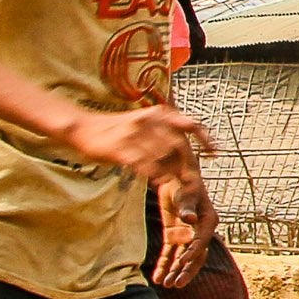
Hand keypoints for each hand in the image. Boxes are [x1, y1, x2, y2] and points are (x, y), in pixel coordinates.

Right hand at [70, 105, 211, 189]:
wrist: (84, 127)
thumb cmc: (117, 128)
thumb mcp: (144, 122)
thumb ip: (164, 133)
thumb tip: (185, 152)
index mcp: (158, 113)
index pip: (190, 124)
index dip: (205, 139)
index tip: (214, 153)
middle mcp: (149, 121)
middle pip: (179, 146)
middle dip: (188, 165)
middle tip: (194, 181)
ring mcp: (134, 134)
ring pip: (163, 157)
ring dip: (172, 173)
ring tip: (177, 185)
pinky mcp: (120, 148)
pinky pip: (143, 164)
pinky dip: (154, 174)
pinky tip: (159, 182)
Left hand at [149, 182, 212, 290]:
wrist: (175, 177)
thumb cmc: (184, 183)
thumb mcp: (185, 194)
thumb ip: (187, 207)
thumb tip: (190, 219)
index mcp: (208, 222)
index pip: (201, 242)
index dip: (193, 253)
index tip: (182, 263)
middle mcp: (200, 232)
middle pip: (195, 255)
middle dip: (186, 271)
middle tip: (176, 284)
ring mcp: (186, 235)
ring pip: (182, 258)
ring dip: (175, 271)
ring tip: (166, 285)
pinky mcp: (174, 235)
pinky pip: (169, 253)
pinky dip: (164, 265)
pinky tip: (157, 278)